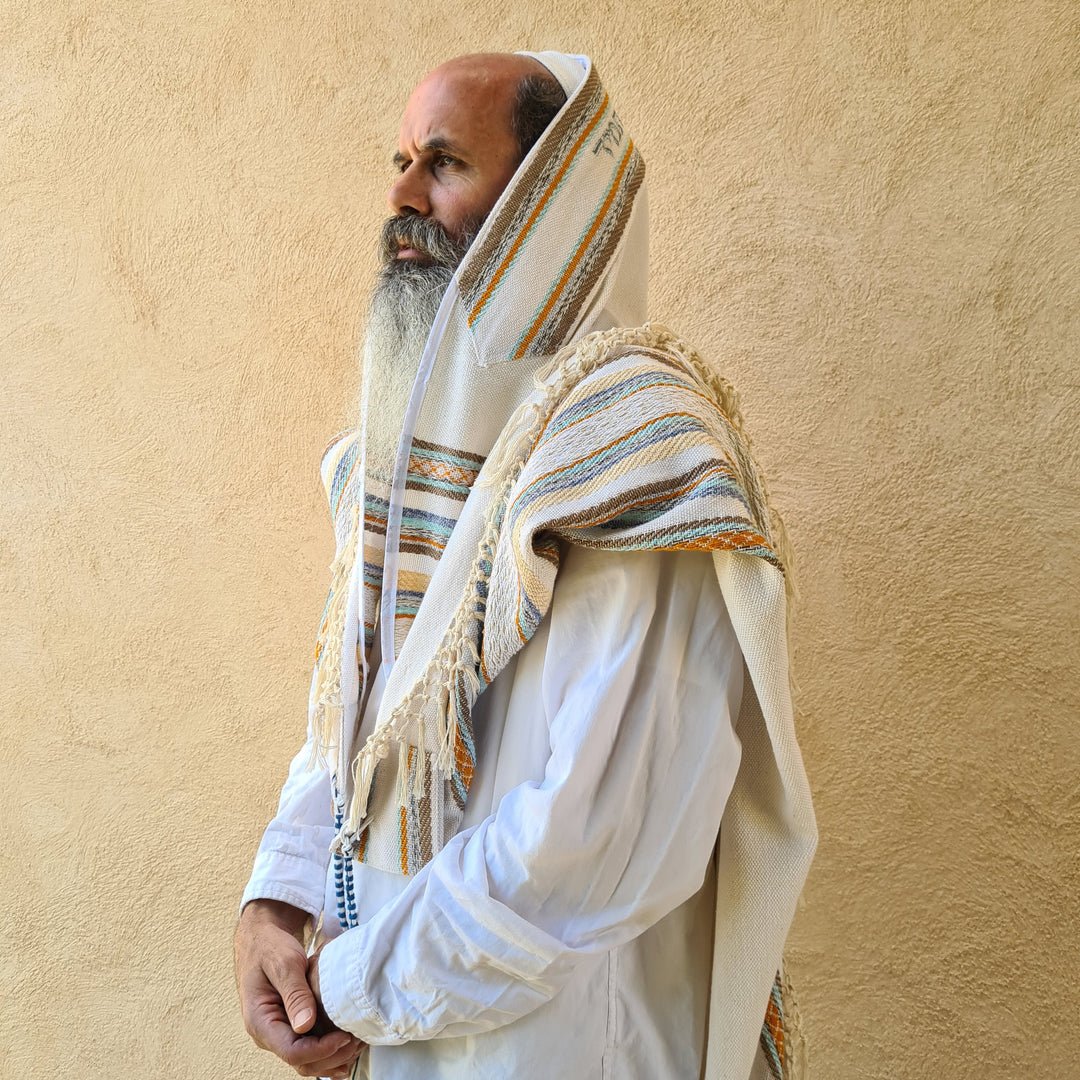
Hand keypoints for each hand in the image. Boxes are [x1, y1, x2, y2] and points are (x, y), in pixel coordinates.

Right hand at [235, 899, 364, 1078]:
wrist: (262, 939)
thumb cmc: (269, 947)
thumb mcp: (284, 963)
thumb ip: (295, 993)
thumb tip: (305, 1025)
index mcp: (260, 1022)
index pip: (292, 1051)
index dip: (321, 1049)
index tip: (344, 1036)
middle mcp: (268, 1034)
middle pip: (302, 1062)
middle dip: (332, 1057)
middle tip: (359, 1040)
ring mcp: (280, 1032)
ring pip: (307, 1060)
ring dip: (334, 1056)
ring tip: (359, 1042)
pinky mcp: (291, 1026)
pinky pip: (310, 1047)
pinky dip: (330, 1049)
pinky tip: (349, 1042)